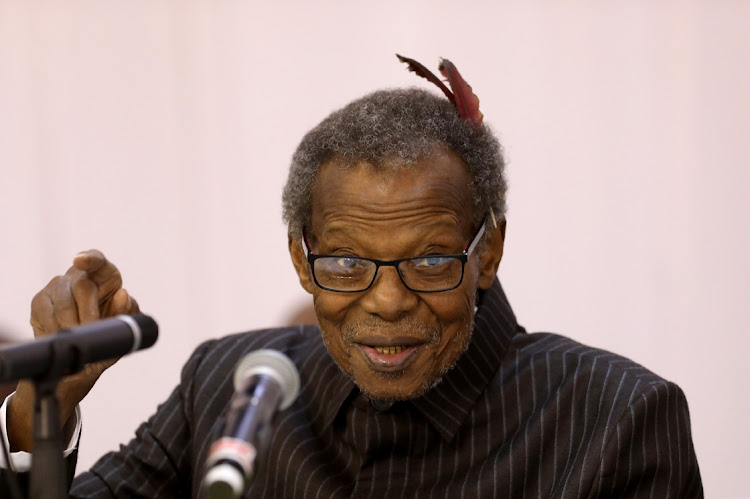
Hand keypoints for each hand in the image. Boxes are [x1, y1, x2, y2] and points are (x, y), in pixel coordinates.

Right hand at [7, 250, 139, 451]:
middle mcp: (85, 285)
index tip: (81, 261)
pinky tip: (55, 334)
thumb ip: (123, 321)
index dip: (93, 260)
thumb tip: (123, 294)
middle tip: (88, 333)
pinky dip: (48, 325)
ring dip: (66, 322)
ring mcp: (59, 290)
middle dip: (84, 313)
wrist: (68, 379)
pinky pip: (39, 308)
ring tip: (73, 338)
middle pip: (79, 283)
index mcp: (110, 290)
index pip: (103, 266)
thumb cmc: (100, 358)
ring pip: (57, 296)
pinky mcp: (38, 302)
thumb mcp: (115, 347)